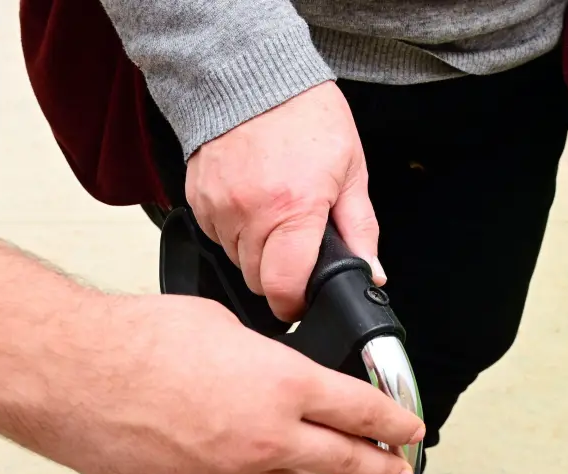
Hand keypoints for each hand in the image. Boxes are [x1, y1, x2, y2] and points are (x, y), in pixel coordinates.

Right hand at [39, 292, 422, 473]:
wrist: (76, 379)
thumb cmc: (134, 343)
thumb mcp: (221, 328)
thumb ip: (262, 357)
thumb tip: (273, 368)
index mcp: (282, 385)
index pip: (361, 410)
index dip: (394, 421)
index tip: (408, 429)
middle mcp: (265, 438)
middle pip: (346, 463)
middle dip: (380, 470)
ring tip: (300, 461)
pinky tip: (230, 463)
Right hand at [185, 81, 381, 320]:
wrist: (251, 75)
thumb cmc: (305, 116)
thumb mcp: (350, 170)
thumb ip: (360, 229)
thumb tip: (370, 273)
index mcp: (294, 210)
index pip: (283, 288)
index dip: (294, 304)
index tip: (301, 300)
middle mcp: (250, 214)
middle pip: (258, 280)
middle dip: (278, 273)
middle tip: (294, 243)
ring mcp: (219, 208)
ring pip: (235, 260)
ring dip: (254, 251)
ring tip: (272, 213)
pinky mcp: (197, 200)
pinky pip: (215, 236)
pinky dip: (233, 230)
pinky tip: (249, 201)